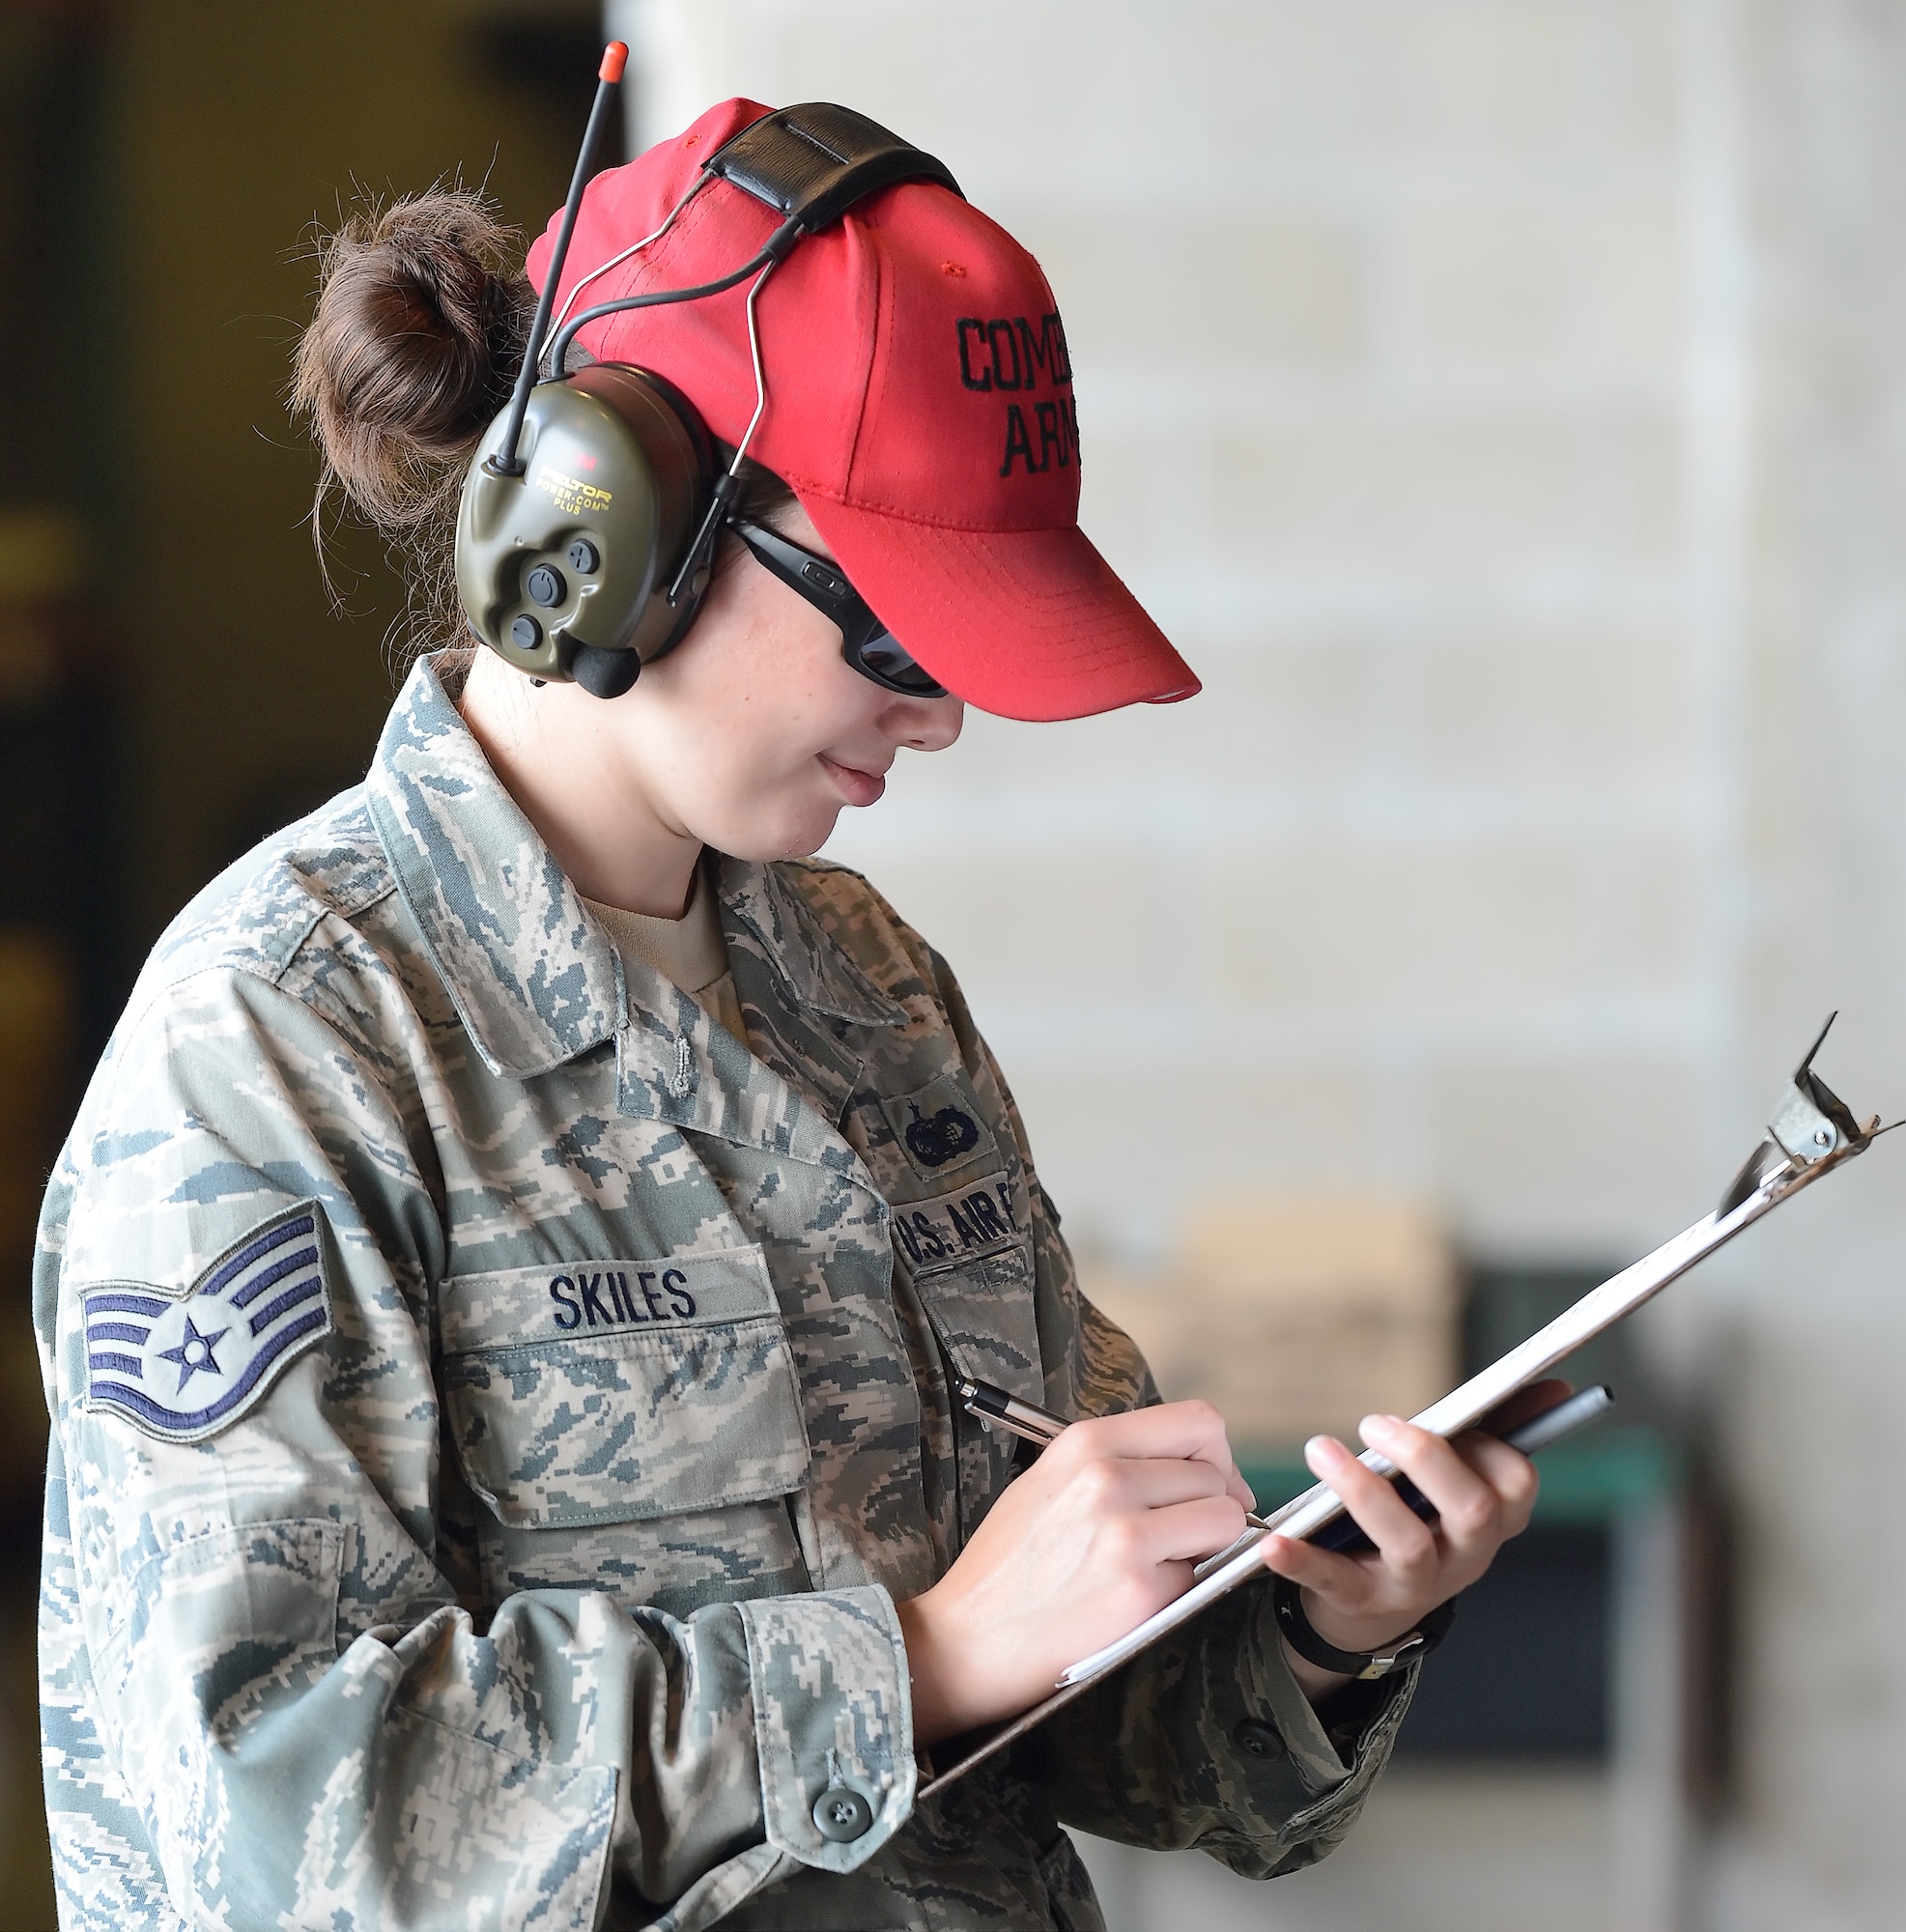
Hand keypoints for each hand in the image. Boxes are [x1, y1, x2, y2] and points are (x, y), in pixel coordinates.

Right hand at [898, 1401, 1253, 1744]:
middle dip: (1212, 1505)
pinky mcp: (1139, 1590)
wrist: (968, 1638)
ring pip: (1225, 1518)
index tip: (1206, 1483)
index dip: (1214, 1454)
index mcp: (1086, 1442)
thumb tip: (1207, 1470)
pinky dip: (1182, 1588)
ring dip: (1206, 1545)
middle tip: (1182, 1536)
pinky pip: (1202, 1575)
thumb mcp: (1052, 1479)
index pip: (1198, 1422)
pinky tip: (1136, 1597)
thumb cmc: (1010, 1564)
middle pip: (1216, 1473)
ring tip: (1160, 1563)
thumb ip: (1121, 1461)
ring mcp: (1125, 1534)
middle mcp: (1108, 1478)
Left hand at [1260, 1379, 1565, 1699]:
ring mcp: (1415, 1584)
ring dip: (1363, 1490)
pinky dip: (1302, 1560)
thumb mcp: (1458, 1476)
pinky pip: (1333, 1581)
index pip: (1515, 1484)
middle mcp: (1464, 1556)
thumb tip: (1554, 1385)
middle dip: (1427, 1458)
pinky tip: (1274, 1541)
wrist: (1373, 1604)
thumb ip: (1498, 1430)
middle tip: (1375, 1423)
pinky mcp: (1361, 1600)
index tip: (1455, 1418)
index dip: (1488, 1447)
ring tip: (1320, 1450)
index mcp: (1493, 1521)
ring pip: (1407, 1543)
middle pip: (1471, 1510)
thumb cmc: (1420, 1516)